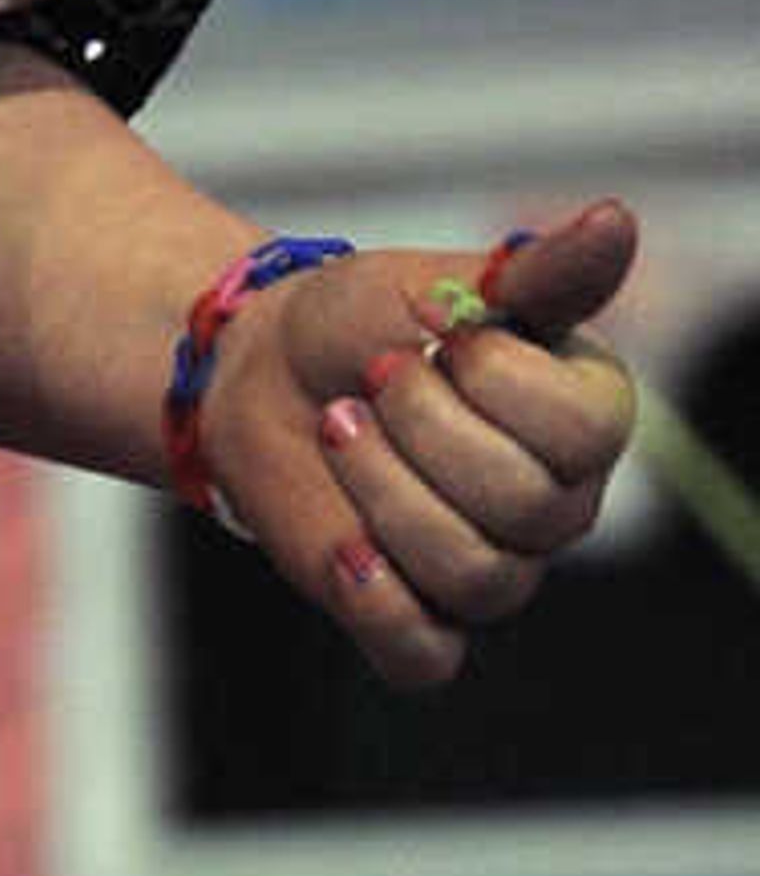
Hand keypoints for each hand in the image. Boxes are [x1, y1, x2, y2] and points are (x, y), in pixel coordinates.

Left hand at [201, 201, 638, 687]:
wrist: (258, 366)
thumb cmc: (363, 320)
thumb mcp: (444, 279)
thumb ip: (536, 271)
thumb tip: (616, 220)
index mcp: (586, 420)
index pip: (584, 432)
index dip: (492, 382)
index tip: (432, 334)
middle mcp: (557, 504)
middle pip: (528, 508)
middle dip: (422, 429)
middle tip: (366, 384)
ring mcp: (493, 567)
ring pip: (478, 576)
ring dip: (384, 494)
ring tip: (337, 430)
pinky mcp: (416, 617)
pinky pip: (427, 655)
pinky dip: (380, 603)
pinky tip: (342, 545)